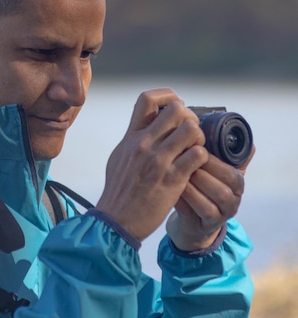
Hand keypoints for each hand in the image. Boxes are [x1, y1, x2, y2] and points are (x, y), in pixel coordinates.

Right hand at [96, 89, 208, 240]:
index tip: (175, 107)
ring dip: (199, 138)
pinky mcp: (172, 180)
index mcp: (131, 136)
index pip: (147, 99)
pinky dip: (202, 158)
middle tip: (191, 132)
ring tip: (196, 149)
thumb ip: (134, 139)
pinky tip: (196, 166)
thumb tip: (149, 126)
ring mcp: (158, 161)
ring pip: (191, 130)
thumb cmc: (119, 190)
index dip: (167, 96)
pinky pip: (198, 156)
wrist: (116, 221)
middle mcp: (144, 144)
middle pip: (176, 109)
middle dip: (189, 117)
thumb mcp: (120, 156)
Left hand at [166, 146, 254, 250]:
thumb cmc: (200, 185)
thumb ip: (219, 149)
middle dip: (201, 172)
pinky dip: (184, 200)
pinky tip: (171, 188)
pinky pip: (195, 214)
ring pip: (210, 202)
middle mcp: (234, 199)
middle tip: (180, 159)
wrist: (191, 219)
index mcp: (237, 180)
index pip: (231, 170)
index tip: (192, 148)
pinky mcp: (205, 227)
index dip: (212, 159)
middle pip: (223, 187)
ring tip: (174, 173)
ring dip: (191, 186)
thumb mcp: (210, 166)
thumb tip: (230, 128)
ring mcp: (221, 215)